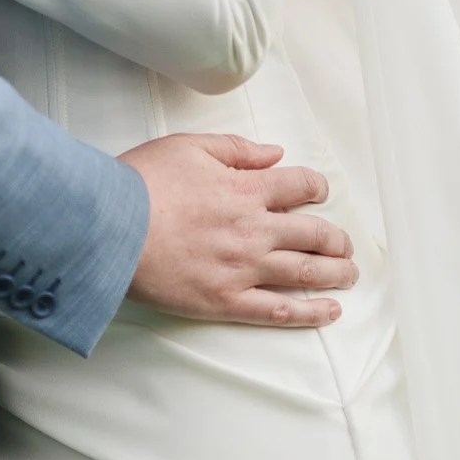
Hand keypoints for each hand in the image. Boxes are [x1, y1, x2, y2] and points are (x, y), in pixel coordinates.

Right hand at [119, 132, 356, 326]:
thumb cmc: (142, 183)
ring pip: (305, 272)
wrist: (109, 227)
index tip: (320, 193)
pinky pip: (278, 310)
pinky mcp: (226, 300)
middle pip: (313, 233)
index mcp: (246, 189)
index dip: (316, 187)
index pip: (300, 185)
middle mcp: (254, 229)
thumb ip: (235, 149)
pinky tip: (329, 311)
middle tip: (344, 242)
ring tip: (349, 274)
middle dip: (335, 237)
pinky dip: (309, 312)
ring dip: (335, 273)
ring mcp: (243, 268)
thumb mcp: (187, 147)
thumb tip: (274, 154)